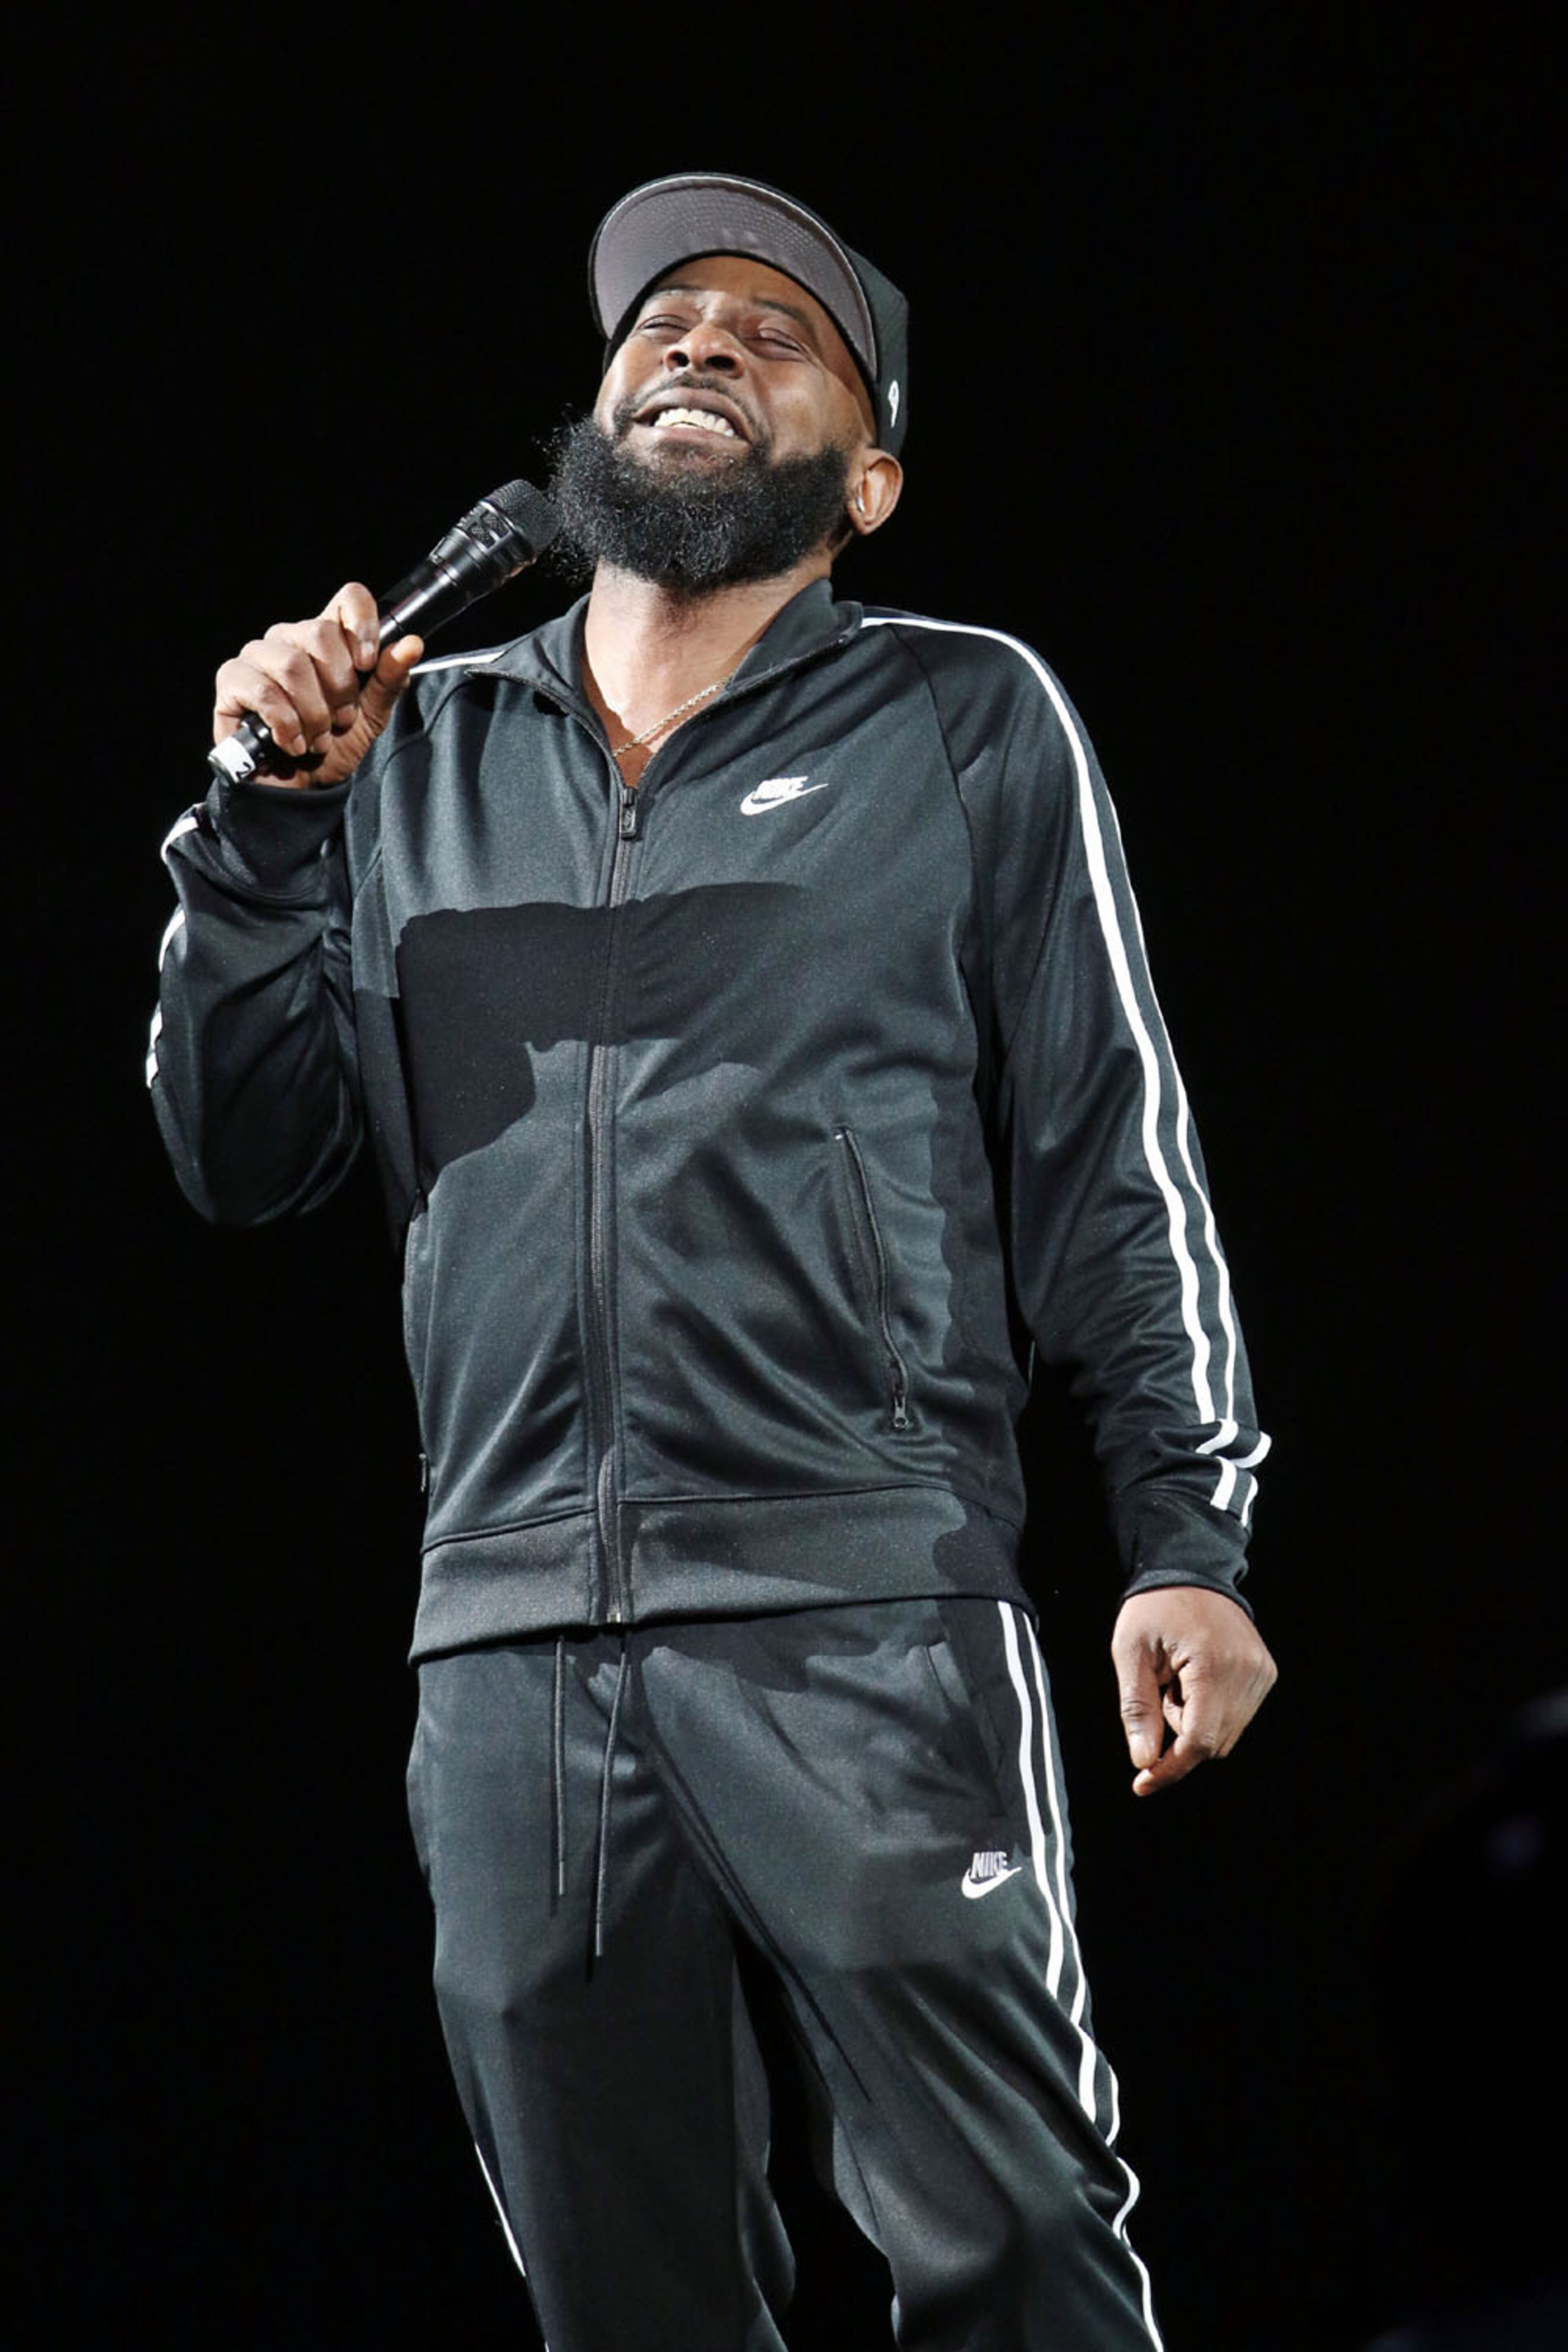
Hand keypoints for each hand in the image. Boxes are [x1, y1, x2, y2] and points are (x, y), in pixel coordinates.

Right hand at [213, 582, 423, 788]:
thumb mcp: (372, 715)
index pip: (348, 598)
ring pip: (291, 664)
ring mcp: (257, 656)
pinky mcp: (231, 680)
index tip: (368, 664)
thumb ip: (390, 679)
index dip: (363, 624)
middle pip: (319, 633)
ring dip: (313, 713)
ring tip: (317, 738)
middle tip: (341, 720)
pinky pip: (264, 691)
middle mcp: (290, 638)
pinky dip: (286, 724)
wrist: (300, 788)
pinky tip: (292, 743)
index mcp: (327, 638)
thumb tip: (412, 643)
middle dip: (339, 687)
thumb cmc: (333, 746)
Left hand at [1111, 1586, 1276, 1796]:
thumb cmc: (1153, 1608)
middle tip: (1161, 1690)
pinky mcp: (1265, 1672)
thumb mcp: (1130, 1652)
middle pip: (1214, 1743)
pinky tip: (1196, 1677)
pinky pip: (1238, 1715)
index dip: (1170, 1768)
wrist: (1190, 1570)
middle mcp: (1246, 1672)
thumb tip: (1144, 1761)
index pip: (1199, 1741)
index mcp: (1212, 1664)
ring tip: (1179, 1679)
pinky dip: (1212, 1709)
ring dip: (1196, 1721)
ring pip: (1227, 1734)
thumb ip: (1137, 1709)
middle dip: (1179, 1733)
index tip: (1142, 1784)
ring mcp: (1261, 1673)